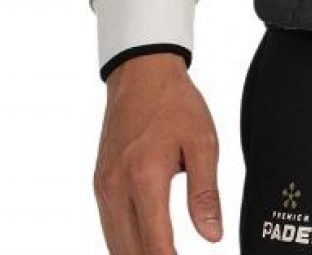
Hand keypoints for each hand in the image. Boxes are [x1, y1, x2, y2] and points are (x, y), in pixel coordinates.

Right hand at [93, 53, 223, 252]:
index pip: (155, 244)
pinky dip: (125, 243)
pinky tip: (144, 245)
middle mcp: (116, 188)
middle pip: (129, 252)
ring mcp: (103, 187)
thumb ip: (205, 194)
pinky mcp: (99, 184)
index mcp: (145, 178)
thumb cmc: (174, 103)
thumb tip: (212, 236)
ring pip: (115, 245)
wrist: (141, 74)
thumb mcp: (203, 142)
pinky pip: (109, 227)